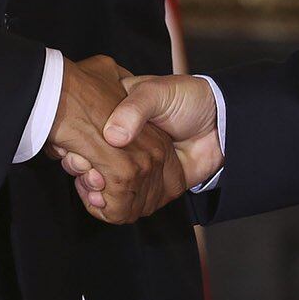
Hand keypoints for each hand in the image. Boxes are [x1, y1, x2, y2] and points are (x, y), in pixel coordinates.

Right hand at [45, 56, 184, 222]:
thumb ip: (136, 108)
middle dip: (82, 173)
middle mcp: (121, 145)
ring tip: (96, 189)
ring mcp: (134, 166)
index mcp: (116, 118)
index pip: (83, 136)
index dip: (76, 149)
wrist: (222, 120)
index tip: (77, 157)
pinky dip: (116, 208)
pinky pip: (128, 204)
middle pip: (88, 165)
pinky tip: (111, 203)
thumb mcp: (157, 92)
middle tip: (86, 174)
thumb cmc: (188, 97)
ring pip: (103, 187)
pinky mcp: (150, 186)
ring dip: (95, 193)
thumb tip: (113, 135)